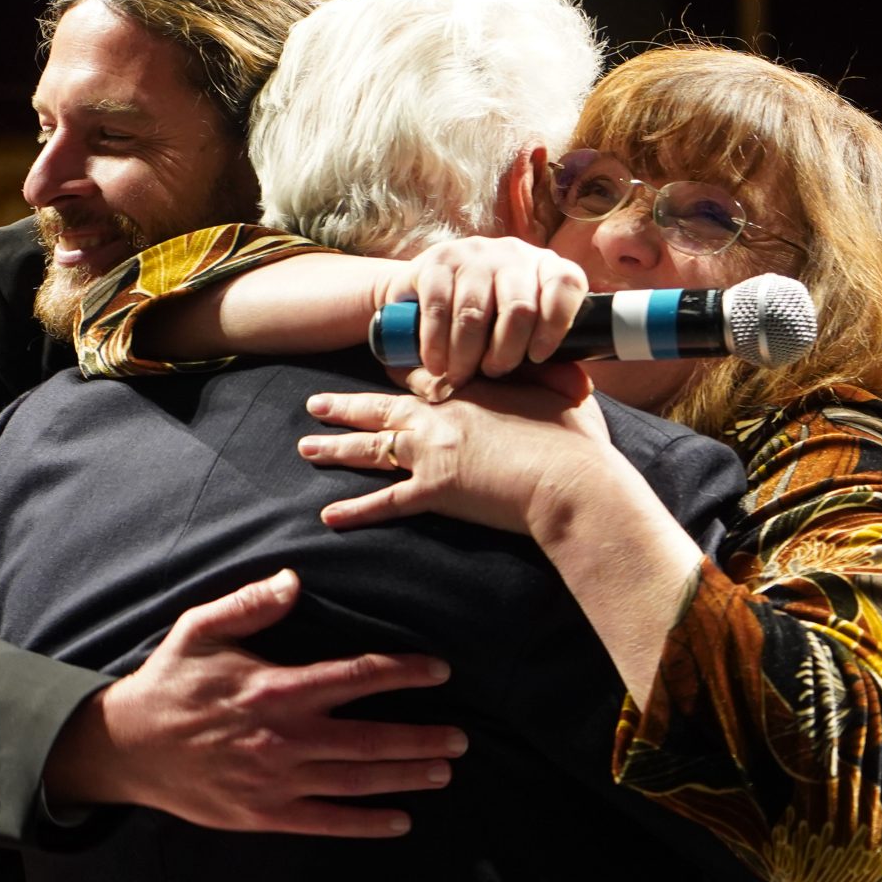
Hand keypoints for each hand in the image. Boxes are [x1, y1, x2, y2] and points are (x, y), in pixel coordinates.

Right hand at [45, 570, 465, 837]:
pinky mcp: (263, 814)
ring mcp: (275, 780)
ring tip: (443, 771)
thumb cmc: (169, 682)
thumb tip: (294, 581)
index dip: (402, 673)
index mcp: (274, 690)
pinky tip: (400, 822)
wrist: (126, 748)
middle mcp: (283, 737)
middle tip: (462, 738)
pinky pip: (325, 822)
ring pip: (355, 781)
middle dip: (420, 737)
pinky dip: (365, 823)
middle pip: (368, 738)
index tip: (439, 670)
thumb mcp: (199, 629)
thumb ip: (249, 604)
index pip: (354, 678)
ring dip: (404, 776)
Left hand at [299, 363, 610, 534]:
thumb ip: (547, 377)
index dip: (398, 375)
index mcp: (469, 388)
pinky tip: (329, 516)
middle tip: (314, 402)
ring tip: (306, 446)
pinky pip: (386, 503)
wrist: (570, 479)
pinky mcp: (434, 492)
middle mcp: (440, 417)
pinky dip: (356, 511)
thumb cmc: (575, 438)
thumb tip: (560, 364)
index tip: (378, 373)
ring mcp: (432, 453)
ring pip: (372, 448)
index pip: (421, 378)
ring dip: (336, 448)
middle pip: (380, 408)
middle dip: (345, 406)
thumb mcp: (561, 391)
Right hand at [381, 237, 591, 389]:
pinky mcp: (438, 261)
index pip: (566, 283)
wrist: (427, 295)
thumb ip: (552, 367)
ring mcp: (475, 254)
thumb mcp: (521, 342)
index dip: (556, 324)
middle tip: (491, 374)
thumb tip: (581, 389)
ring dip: (466, 356)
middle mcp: (515, 254)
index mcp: (546, 268)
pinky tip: (437, 364)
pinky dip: (437, 346)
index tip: (537, 358)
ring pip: (475, 313)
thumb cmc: (487, 327)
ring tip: (460, 376)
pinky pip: (439, 309)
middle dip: (504, 353)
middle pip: (519, 307)